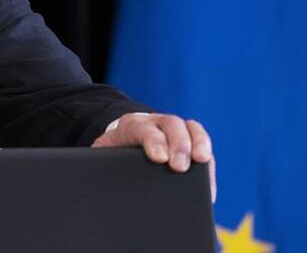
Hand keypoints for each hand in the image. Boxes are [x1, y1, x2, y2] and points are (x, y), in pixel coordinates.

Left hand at [92, 112, 215, 201]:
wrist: (122, 139)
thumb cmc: (111, 152)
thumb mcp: (101, 155)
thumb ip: (100, 164)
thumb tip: (99, 184)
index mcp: (130, 125)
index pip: (143, 128)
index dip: (153, 141)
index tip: (159, 158)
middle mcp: (155, 122)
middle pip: (171, 124)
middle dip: (177, 144)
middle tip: (180, 167)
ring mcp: (173, 128)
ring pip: (190, 128)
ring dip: (199, 144)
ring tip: (202, 162)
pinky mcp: (188, 139)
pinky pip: (201, 142)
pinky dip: (207, 158)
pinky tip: (207, 181)